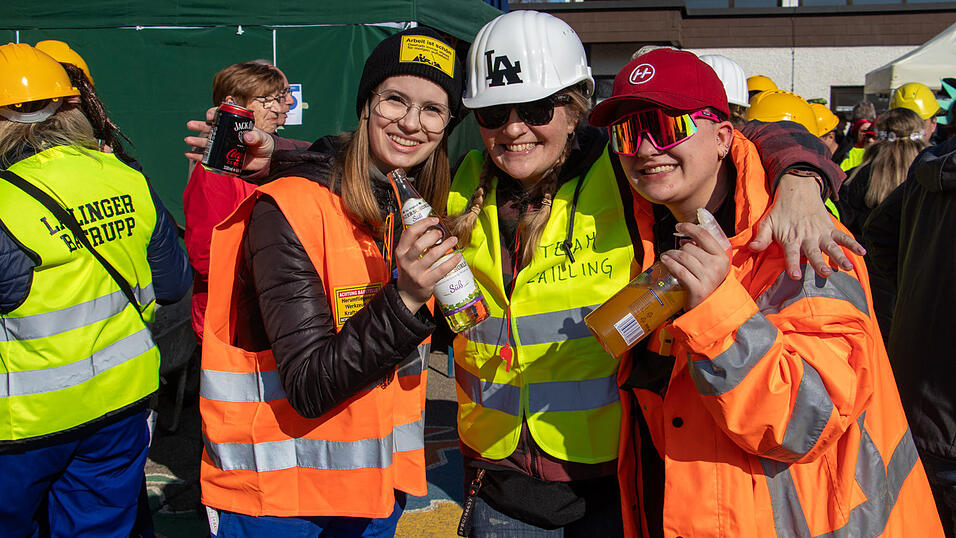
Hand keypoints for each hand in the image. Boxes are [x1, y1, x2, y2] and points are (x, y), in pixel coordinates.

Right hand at [184, 106, 274, 171]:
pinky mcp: (224, 158)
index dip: (214, 114)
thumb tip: (247, 137)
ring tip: (187, 139)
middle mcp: (227, 134)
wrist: (267, 161)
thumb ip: (257, 136)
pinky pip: (209, 157)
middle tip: (190, 125)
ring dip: (197, 140)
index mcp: (235, 125)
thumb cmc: (265, 145)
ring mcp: (225, 146)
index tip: (209, 116)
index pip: (222, 116)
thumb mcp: (263, 139)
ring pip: (208, 142)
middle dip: (200, 126)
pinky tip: (189, 154)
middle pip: (211, 128)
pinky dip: (198, 156)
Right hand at [395, 218, 461, 312]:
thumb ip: (414, 243)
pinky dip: (452, 261)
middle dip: (433, 235)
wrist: (408, 293)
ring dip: (445, 245)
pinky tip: (458, 255)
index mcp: (401, 251)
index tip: (434, 220)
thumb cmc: (411, 270)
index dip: (423, 223)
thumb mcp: (406, 256)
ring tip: (453, 240)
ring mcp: (415, 272)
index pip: (410, 233)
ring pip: (432, 255)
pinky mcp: (426, 282)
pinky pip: (441, 269)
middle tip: (442, 233)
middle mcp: (406, 261)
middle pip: (420, 244)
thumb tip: (434, 227)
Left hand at [660, 222, 729, 309]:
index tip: (678, 226)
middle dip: (678, 247)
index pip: (704, 235)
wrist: (709, 307)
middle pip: (690, 247)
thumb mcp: (712, 264)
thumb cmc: (707, 282)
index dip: (689, 227)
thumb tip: (685, 236)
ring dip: (671, 254)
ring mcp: (708, 277)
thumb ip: (704, 249)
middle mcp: (717, 265)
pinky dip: (670, 264)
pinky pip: (679, 270)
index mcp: (722, 256)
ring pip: (683, 256)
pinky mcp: (698, 288)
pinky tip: (664, 261)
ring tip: (666, 256)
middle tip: (673, 252)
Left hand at [749, 173, 864, 279]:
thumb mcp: (767, 223)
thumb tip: (751, 248)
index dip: (793, 264)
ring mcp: (820, 233)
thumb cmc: (780, 211)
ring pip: (831, 246)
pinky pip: (843, 237)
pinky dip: (853, 244)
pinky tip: (862, 252)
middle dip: (819, 263)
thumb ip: (761, 237)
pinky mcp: (830, 228)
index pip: (791, 254)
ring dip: (840, 256)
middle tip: (825, 274)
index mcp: (791, 238)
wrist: (798, 190)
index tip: (796, 276)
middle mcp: (807, 236)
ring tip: (847, 268)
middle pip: (813, 252)